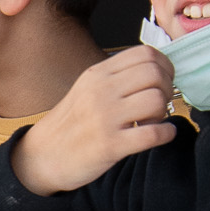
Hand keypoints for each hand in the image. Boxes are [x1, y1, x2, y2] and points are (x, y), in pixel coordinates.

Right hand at [13, 47, 177, 196]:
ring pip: (156, 101)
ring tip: (153, 120)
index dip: (163, 65)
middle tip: (160, 102)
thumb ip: (116, 78)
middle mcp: (101, 91)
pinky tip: (160, 135)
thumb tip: (155, 71)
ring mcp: (105, 118)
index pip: (144, 53)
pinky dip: (166, 133)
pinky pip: (153, 134)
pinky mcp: (110, 145)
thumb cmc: (69, 124)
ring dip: (164, 112)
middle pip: (155, 74)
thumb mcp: (86, 89)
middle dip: (167, 88)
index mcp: (97, 74)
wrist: (42, 156)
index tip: (163, 79)